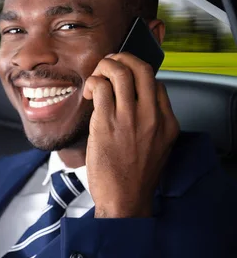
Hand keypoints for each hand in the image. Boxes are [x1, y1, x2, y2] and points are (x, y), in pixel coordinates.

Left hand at [83, 52, 179, 217]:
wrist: (125, 199)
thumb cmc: (135, 175)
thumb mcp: (157, 146)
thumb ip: (150, 121)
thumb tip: (131, 99)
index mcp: (167, 122)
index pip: (156, 82)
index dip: (136, 74)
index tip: (122, 79)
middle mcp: (151, 116)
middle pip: (141, 68)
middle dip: (121, 58)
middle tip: (109, 64)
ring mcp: (129, 118)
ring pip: (119, 72)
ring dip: (103, 67)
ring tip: (96, 78)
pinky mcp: (106, 123)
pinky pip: (100, 88)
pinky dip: (92, 83)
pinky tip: (89, 94)